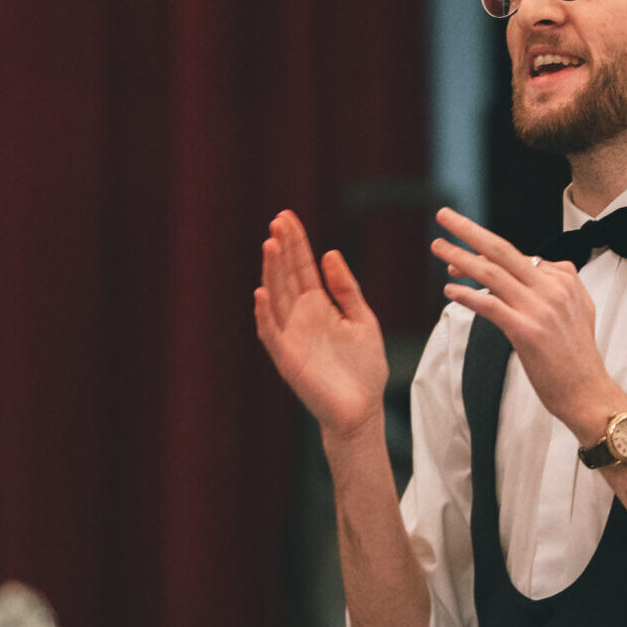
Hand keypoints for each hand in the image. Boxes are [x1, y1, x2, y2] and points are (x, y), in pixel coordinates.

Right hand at [254, 211, 388, 440]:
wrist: (362, 409)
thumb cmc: (364, 369)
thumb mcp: (362, 320)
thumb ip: (346, 289)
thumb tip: (330, 254)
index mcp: (318, 305)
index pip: (302, 268)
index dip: (295, 243)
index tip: (287, 217)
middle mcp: (300, 316)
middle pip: (286, 276)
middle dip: (281, 249)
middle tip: (277, 221)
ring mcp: (291, 336)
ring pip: (276, 297)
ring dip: (271, 272)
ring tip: (270, 245)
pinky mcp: (287, 358)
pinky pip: (271, 332)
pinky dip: (265, 314)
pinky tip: (262, 293)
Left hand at [431, 208, 620, 441]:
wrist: (588, 393)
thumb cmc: (577, 359)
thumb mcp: (580, 311)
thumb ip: (560, 286)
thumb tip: (541, 268)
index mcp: (564, 280)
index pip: (518, 256)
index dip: (484, 251)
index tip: (462, 255)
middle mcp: (552, 288)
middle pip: (503, 250)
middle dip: (469, 230)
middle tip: (445, 215)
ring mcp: (540, 309)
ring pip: (492, 274)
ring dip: (460, 258)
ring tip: (438, 248)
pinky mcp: (528, 331)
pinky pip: (490, 306)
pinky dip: (468, 296)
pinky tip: (450, 291)